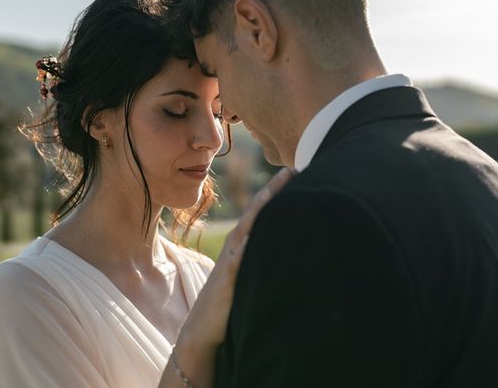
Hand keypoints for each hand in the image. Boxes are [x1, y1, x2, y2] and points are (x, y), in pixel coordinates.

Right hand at [168, 168, 295, 387]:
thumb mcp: (245, 273)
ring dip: (261, 210)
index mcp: (241, 243)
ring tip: (276, 191)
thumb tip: (283, 247)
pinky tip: (256, 237)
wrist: (202, 327)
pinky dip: (247, 248)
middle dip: (273, 190)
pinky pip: (238, 261)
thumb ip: (258, 257)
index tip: (294, 171)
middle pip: (256, 211)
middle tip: (292, 169)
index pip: (261, 210)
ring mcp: (231, 261)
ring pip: (247, 229)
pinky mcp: (227, 280)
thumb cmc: (228, 300)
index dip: (276, 191)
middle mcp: (236, 246)